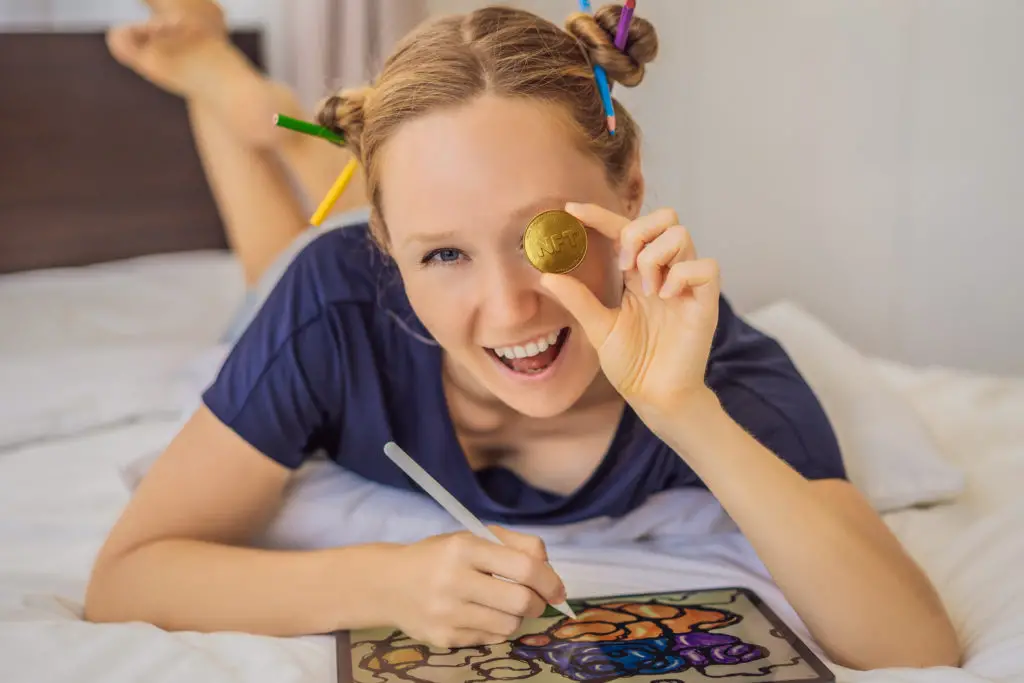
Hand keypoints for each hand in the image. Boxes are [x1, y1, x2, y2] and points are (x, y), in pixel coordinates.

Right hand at [385, 527, 565, 647]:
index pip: (524, 567)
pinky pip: (489, 638)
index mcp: (464, 548)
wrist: (389, 583)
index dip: (549, 580)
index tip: (558, 590)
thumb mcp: (472, 538)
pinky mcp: (443, 637)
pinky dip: (495, 628)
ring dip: (516, 617)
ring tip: (504, 606)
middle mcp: (454, 580)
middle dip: (537, 603)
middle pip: (521, 601)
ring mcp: (447, 613)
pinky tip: (482, 615)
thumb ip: (515, 545)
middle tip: (535, 601)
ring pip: (509, 625)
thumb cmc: (439, 557)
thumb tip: (549, 569)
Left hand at [541, 203, 720, 420]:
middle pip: (666, 217)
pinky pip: (706, 267)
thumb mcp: (598, 327)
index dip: (600, 215)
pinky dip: (682, 275)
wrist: (654, 396)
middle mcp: (665, 273)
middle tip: (624, 265)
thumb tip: (546, 275)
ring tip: (647, 290)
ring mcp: (687, 285)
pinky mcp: (706, 302)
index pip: (624, 230)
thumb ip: (578, 300)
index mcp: (639, 275)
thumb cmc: (631, 364)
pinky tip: (665, 297)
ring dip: (656, 256)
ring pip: (682, 235)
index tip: (570, 210)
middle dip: (639, 231)